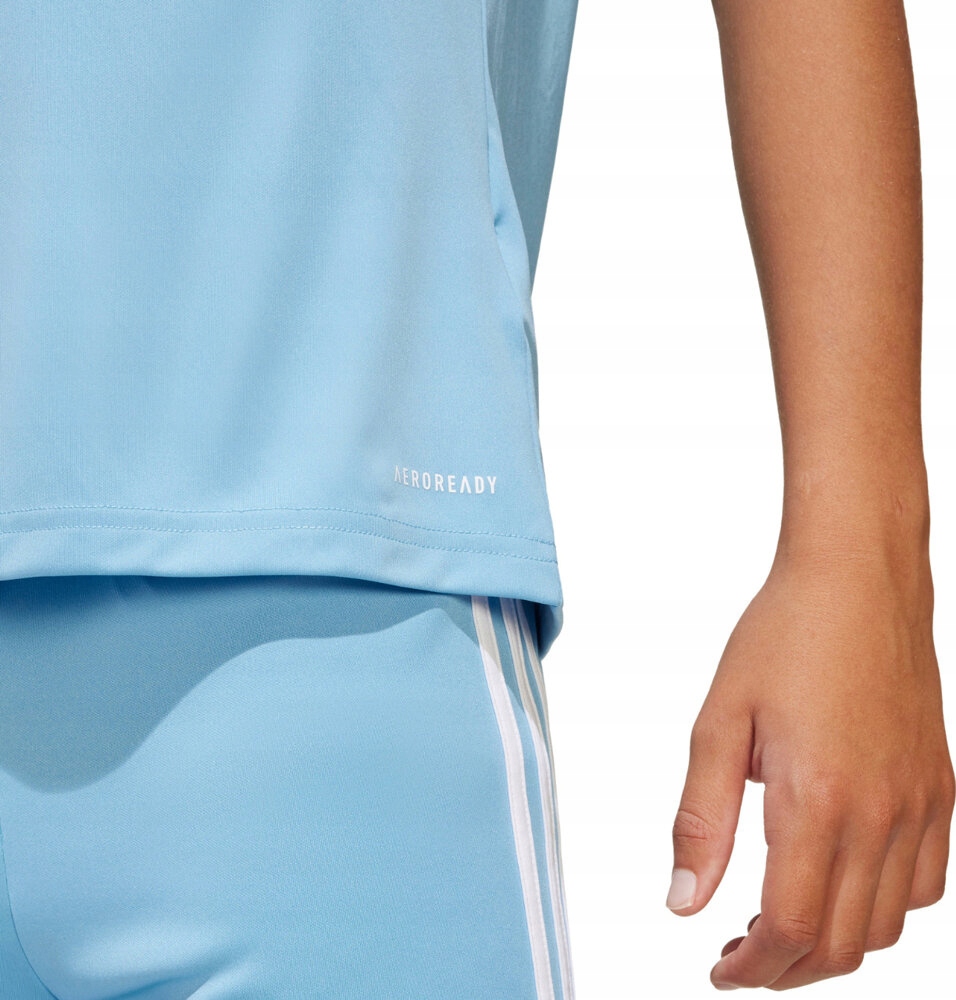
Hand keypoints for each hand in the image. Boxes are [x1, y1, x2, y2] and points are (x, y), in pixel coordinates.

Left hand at [667, 549, 954, 989]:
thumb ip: (701, 818)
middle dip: (784, 969)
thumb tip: (683, 902)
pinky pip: (927, 884)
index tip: (718, 969)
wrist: (856, 579)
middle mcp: (880, 814)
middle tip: (738, 953)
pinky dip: (883, 908)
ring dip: (831, 944)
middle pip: (839, 943)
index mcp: (815, 799)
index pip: (789, 928)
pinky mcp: (940, 789)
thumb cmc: (782, 637)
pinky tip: (841, 881)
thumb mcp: (719, 722)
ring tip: (781, 922)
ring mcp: (920, 805)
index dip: (750, 967)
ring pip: (886, 926)